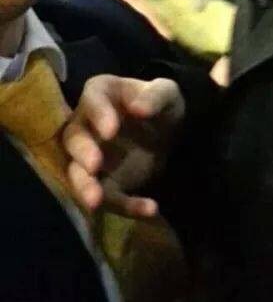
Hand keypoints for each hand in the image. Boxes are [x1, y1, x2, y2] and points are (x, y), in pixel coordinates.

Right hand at [63, 75, 184, 217]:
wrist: (169, 132)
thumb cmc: (159, 104)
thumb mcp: (167, 93)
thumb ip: (155, 96)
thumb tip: (138, 109)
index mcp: (99, 94)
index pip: (92, 101)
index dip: (98, 115)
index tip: (111, 130)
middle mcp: (87, 126)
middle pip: (73, 139)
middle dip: (82, 153)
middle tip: (94, 165)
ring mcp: (91, 158)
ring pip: (78, 173)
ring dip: (84, 188)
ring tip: (96, 202)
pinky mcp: (106, 184)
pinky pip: (110, 197)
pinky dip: (126, 206)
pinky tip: (150, 209)